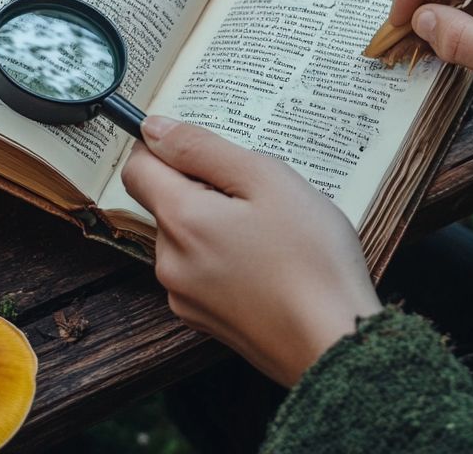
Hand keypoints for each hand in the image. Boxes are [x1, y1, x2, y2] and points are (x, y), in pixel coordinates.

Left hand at [121, 116, 381, 387]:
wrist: (335, 345)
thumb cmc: (311, 259)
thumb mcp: (265, 178)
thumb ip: (202, 149)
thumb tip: (154, 128)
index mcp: (180, 220)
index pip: (137, 167)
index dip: (164, 147)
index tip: (203, 148)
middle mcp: (169, 262)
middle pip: (166, 202)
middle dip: (203, 188)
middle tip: (258, 195)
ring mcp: (184, 297)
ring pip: (186, 237)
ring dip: (217, 223)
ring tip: (271, 232)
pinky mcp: (204, 321)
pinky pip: (201, 270)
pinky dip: (225, 257)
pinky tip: (268, 263)